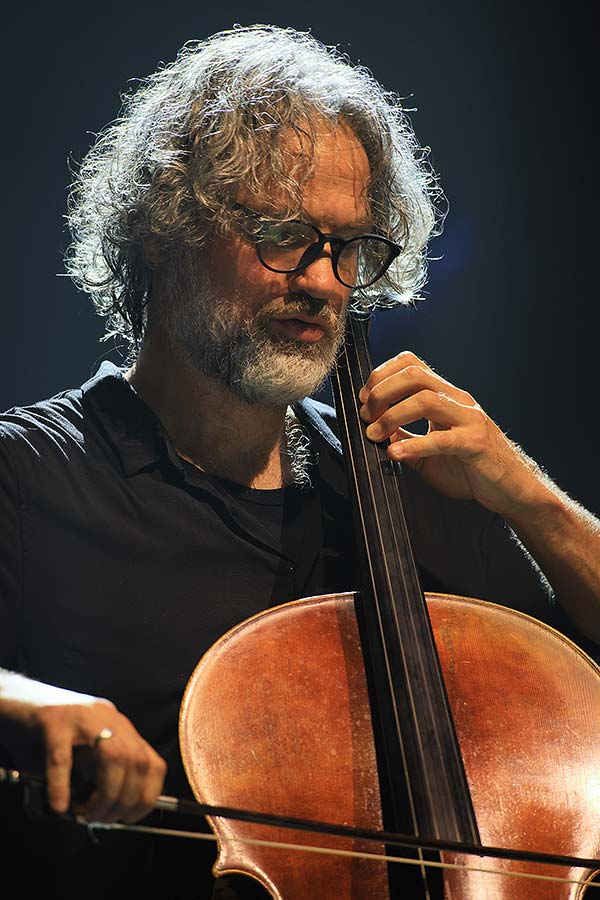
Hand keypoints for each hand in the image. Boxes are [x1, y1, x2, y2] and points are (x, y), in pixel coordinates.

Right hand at [0, 674, 165, 823]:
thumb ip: (95, 776)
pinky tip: (59, 804)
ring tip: (85, 813)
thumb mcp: (80, 752)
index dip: (147, 796)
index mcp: (118, 725)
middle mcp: (106, 717)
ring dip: (104, 794)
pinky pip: (62, 756)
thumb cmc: (48, 732)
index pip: (152, 763)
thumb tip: (104, 814)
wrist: (15, 698)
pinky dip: (62, 786)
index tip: (130, 817)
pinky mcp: (52, 720)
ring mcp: (81, 716)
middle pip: (135, 762)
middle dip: (124, 800)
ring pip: (112, 757)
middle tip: (101, 818)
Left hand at [358, 351, 541, 517]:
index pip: (411, 364)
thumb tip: (375, 430)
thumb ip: (405, 437)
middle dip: (381, 391)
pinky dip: (414, 444)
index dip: (381, 376)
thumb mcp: (429, 450)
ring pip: (426, 400)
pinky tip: (395, 453)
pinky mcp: (476, 444)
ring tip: (375, 434)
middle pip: (414, 375)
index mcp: (447, 396)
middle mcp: (458, 400)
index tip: (364, 399)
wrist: (511, 489)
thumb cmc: (471, 468)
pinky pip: (442, 440)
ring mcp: (469, 419)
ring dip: (392, 415)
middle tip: (366, 416)